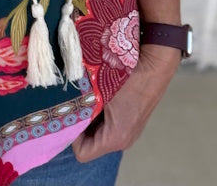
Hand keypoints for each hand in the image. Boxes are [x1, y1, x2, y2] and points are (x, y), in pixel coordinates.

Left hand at [72, 44, 180, 161]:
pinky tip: (98, 96)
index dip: (72, 135)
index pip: (82, 152)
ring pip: (99, 134)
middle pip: (91, 144)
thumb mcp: (99, 91)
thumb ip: (81, 105)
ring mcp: (129, 132)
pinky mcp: (131, 122)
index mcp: (115, 138)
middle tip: (74, 104)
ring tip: (86, 97)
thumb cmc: (128, 77)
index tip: (70, 113)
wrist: (154, 64)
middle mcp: (123, 141)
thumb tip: (62, 110)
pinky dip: (100, 114)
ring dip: (90, 118)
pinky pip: (108, 125)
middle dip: (80, 125)